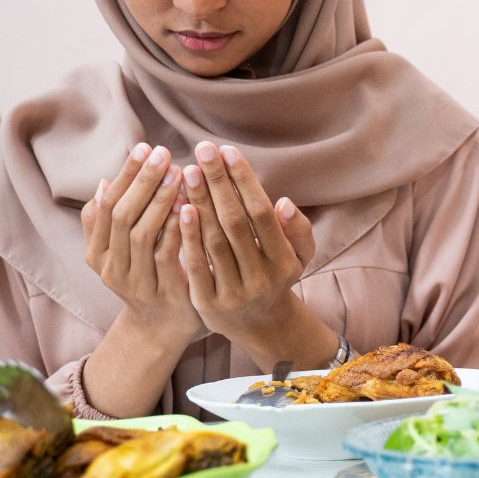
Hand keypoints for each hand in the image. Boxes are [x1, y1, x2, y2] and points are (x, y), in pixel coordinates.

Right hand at [82, 142, 204, 346]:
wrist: (162, 329)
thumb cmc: (145, 277)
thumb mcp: (117, 253)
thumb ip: (106, 223)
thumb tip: (103, 183)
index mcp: (96, 255)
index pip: (105, 205)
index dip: (125, 175)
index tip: (145, 147)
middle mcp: (111, 270)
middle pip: (121, 217)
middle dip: (142, 181)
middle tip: (163, 153)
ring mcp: (136, 284)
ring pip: (142, 235)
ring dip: (160, 201)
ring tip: (179, 173)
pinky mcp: (165, 294)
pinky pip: (169, 256)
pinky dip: (178, 229)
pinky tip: (191, 205)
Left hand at [177, 141, 316, 340]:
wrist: (261, 327)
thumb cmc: (277, 278)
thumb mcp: (300, 256)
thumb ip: (297, 230)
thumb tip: (283, 203)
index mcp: (284, 261)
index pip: (261, 214)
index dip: (244, 181)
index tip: (228, 151)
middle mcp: (261, 277)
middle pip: (235, 223)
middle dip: (217, 183)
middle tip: (202, 150)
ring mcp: (234, 292)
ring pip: (214, 241)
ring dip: (199, 203)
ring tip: (188, 171)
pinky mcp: (209, 304)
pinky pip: (196, 265)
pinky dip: (187, 237)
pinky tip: (179, 208)